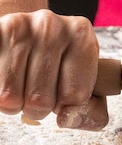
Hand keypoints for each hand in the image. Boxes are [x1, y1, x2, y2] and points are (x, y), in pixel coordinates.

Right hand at [0, 9, 107, 129]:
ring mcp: (17, 27)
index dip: (67, 106)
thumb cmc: (61, 65)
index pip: (74, 95)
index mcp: (81, 35)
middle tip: (40, 91)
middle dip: (39, 107)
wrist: (27, 35)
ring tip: (23, 84)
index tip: (65, 94)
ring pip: (10, 96)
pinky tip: (7, 77)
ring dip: (15, 102)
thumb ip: (90, 112)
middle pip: (40, 99)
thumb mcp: (86, 85)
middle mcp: (50, 26)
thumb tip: (67, 118)